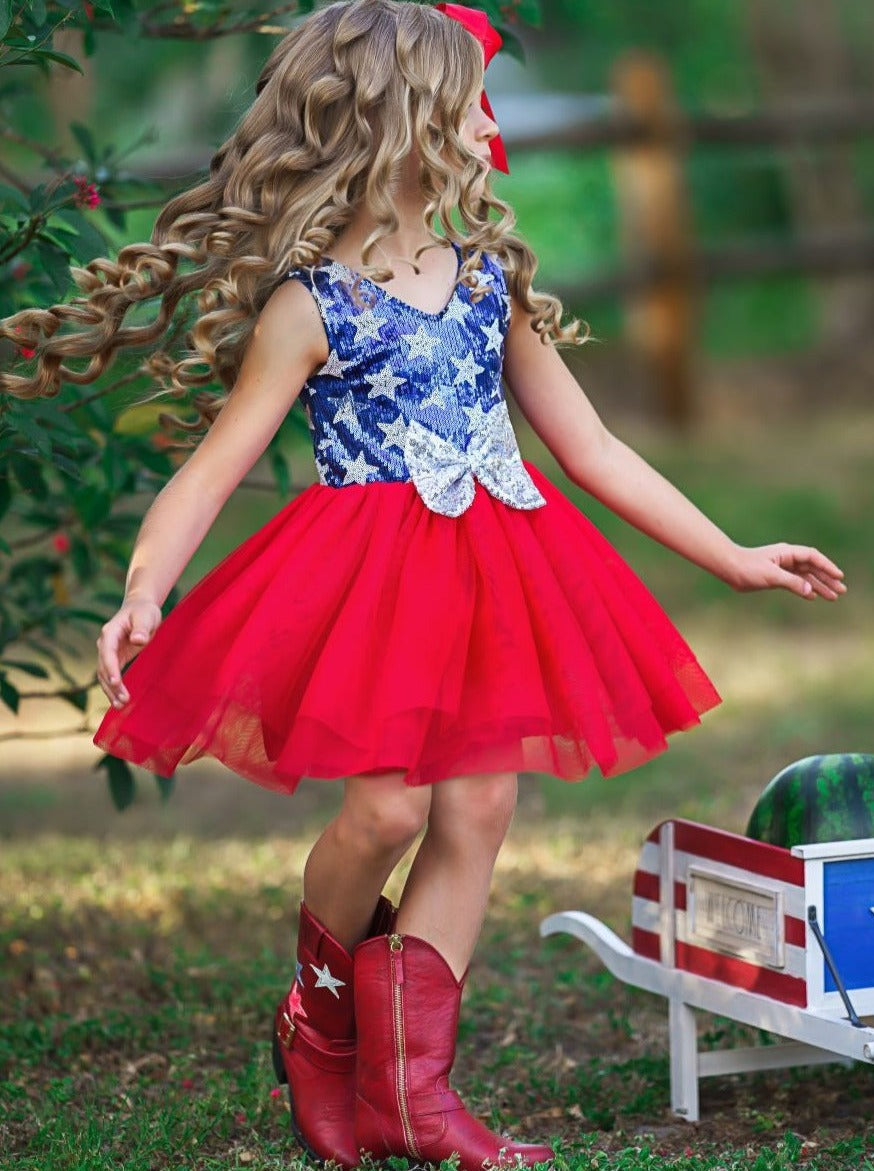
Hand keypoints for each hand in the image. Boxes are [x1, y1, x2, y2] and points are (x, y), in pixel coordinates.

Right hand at [96, 598, 162, 707]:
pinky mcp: (115, 658)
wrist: (140, 608)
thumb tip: (138, 640)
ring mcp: (108, 652)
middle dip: (112, 685)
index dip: (110, 667)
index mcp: (110, 632)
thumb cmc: (144, 611)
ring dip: (111, 691)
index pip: (107, 652)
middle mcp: (105, 643)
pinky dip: (114, 688)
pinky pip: (111, 676)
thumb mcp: (146, 616)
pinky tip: (120, 701)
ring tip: (120, 706)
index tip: (115, 682)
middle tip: (122, 701)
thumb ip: (142, 628)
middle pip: (103, 667)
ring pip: (104, 675)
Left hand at [727, 543, 845, 599]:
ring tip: (833, 596)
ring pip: (805, 577)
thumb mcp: (771, 576)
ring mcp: (782, 567)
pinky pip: (795, 583)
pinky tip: (812, 597)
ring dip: (818, 586)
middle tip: (842, 590)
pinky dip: (804, 589)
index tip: (839, 576)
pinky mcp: (775, 576)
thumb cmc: (747, 568)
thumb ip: (792, 583)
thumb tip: (811, 592)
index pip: (813, 558)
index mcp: (787, 553)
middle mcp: (787, 559)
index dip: (827, 566)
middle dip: (827, 579)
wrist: (728, 568)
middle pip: (812, 568)